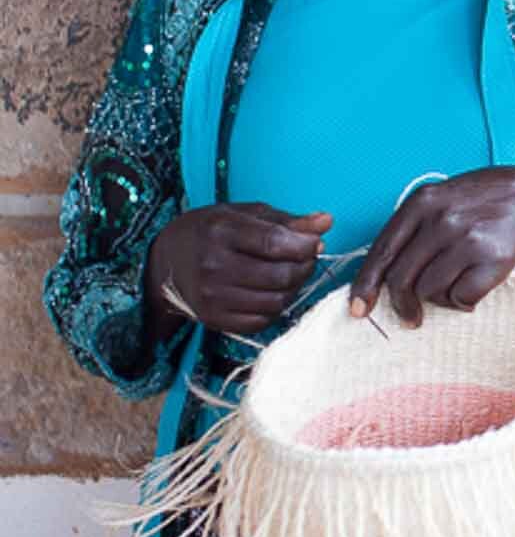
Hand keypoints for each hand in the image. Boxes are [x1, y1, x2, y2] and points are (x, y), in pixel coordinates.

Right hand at [146, 203, 331, 337]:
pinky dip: (275, 308)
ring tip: (290, 274)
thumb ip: (288, 220)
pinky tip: (272, 292)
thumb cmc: (213, 231)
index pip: (275, 243)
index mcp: (222, 231)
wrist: (166, 261)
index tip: (315, 243)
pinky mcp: (212, 319)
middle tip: (305, 259)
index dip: (305, 245)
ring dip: (293, 289)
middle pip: (280, 276)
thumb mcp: (246, 214)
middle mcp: (213, 265)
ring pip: (276, 301)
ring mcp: (211, 296)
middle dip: (304, 267)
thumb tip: (327, 222)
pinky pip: (261, 321)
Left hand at [348, 167, 514, 326]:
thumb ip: (409, 232)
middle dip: (401, 305)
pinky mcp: (492, 258)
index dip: (366, 285)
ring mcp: (467, 238)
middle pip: (402, 278)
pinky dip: (464, 301)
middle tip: (410, 318)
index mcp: (421, 203)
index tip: (359, 309)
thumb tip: (378, 280)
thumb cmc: (477, 206)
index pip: (382, 251)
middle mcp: (442, 219)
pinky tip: (474, 285)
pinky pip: (461, 297)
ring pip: (430, 291)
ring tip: (454, 286)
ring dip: (439, 298)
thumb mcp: (438, 203)